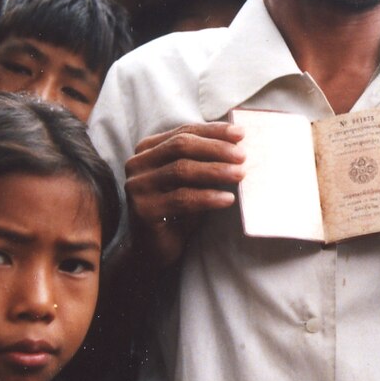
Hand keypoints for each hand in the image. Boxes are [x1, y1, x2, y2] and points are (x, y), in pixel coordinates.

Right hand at [123, 122, 244, 268]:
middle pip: (181, 146)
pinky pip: (182, 199)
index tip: (241, 134)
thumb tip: (239, 144)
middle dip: (215, 149)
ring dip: (215, 171)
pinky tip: (227, 199)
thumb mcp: (191, 180)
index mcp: (147, 149)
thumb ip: (203, 160)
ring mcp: (137, 186)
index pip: (183, 132)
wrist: (153, 249)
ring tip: (240, 175)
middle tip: (242, 156)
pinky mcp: (144, 210)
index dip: (213, 131)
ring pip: (181, 170)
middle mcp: (137, 164)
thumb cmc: (177, 210)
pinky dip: (208, 197)